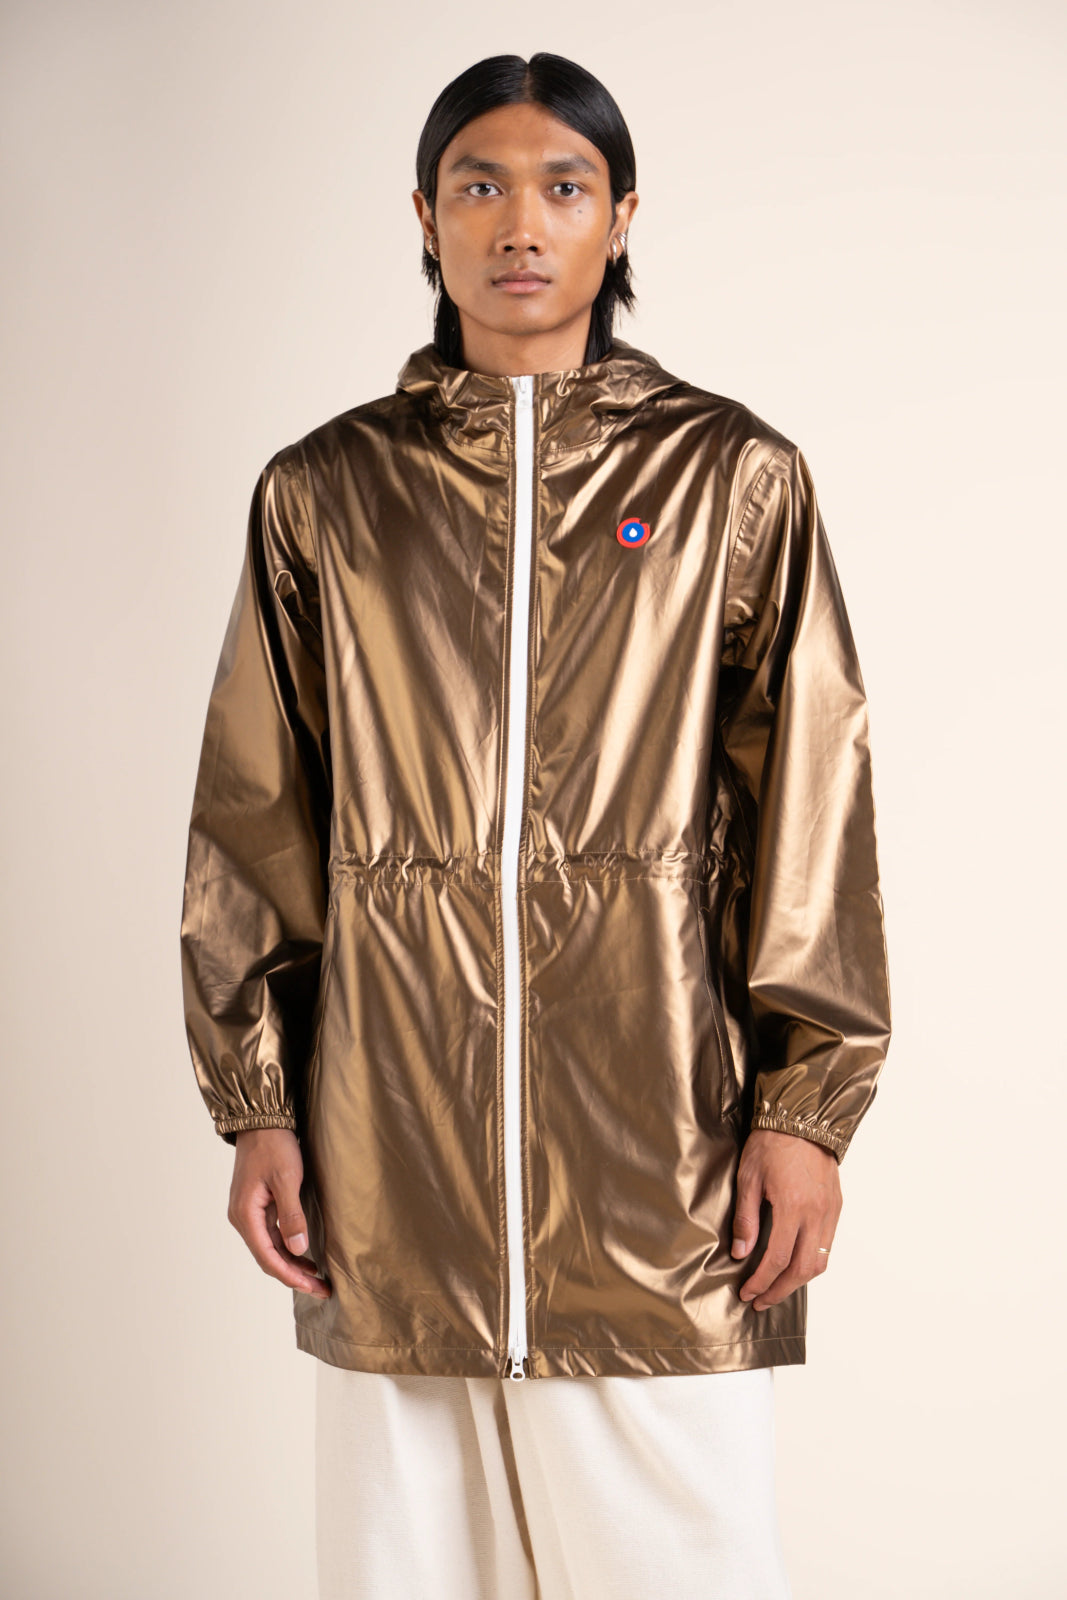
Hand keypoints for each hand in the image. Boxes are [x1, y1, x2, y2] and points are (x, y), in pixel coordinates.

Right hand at [229, 1128, 331, 1299]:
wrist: (262, 1121)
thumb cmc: (274, 1146)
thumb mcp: (287, 1179)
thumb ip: (291, 1215)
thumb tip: (297, 1249)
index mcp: (246, 1215)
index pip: (268, 1257)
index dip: (291, 1275)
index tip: (313, 1287)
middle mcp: (243, 1218)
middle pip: (268, 1257)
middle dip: (294, 1275)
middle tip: (321, 1289)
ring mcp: (249, 1213)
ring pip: (270, 1248)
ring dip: (292, 1264)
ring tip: (317, 1277)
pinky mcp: (257, 1206)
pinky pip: (271, 1235)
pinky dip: (288, 1248)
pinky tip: (304, 1254)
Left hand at [731, 1128, 841, 1309]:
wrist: (803, 1118)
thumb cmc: (771, 1143)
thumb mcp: (748, 1177)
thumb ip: (746, 1218)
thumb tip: (741, 1253)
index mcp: (792, 1206)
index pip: (777, 1259)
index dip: (762, 1281)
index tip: (748, 1293)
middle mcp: (816, 1213)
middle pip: (802, 1269)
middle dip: (780, 1290)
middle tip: (761, 1301)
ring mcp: (830, 1211)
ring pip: (820, 1262)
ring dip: (798, 1281)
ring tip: (777, 1288)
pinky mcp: (836, 1206)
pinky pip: (828, 1245)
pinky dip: (812, 1262)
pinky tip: (795, 1264)